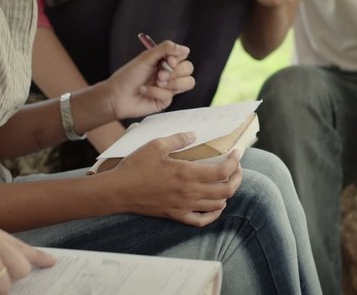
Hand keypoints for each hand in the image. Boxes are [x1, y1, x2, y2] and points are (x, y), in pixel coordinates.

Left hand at [104, 40, 194, 119]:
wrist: (117, 95)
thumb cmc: (128, 76)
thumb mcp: (146, 57)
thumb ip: (166, 49)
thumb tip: (186, 49)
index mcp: (164, 61)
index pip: (183, 56)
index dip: (178, 58)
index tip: (168, 61)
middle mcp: (169, 73)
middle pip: (188, 69)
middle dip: (175, 72)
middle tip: (160, 74)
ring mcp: (169, 87)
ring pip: (188, 83)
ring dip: (171, 82)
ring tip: (157, 82)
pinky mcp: (165, 100)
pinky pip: (171, 95)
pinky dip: (156, 91)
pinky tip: (145, 91)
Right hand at [108, 132, 242, 226]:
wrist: (118, 191)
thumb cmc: (136, 167)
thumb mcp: (156, 145)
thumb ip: (178, 139)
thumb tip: (194, 135)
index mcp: (187, 173)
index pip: (223, 171)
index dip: (234, 163)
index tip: (236, 154)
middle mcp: (190, 192)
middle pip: (226, 190)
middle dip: (237, 178)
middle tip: (237, 168)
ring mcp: (184, 206)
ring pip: (218, 205)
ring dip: (227, 193)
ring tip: (226, 182)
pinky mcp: (176, 215)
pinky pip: (202, 220)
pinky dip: (214, 214)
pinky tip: (217, 206)